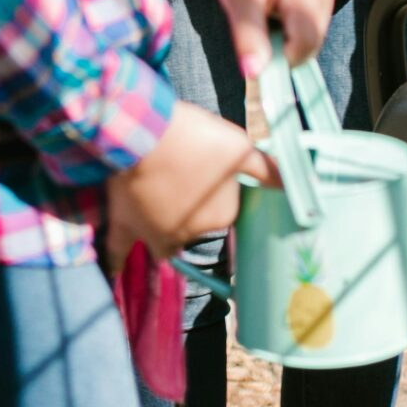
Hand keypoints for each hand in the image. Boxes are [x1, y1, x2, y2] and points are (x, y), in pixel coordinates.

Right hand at [104, 100, 272, 266]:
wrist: (144, 133)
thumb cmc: (195, 138)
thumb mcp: (239, 147)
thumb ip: (265, 169)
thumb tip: (293, 183)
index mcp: (222, 216)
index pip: (227, 205)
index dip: (220, 183)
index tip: (209, 163)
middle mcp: (191, 233)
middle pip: (195, 221)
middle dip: (192, 202)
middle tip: (183, 170)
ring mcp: (155, 234)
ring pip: (165, 238)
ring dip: (166, 226)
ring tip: (161, 204)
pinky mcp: (125, 225)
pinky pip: (119, 251)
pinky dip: (116, 261)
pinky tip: (113, 273)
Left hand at [179, 0, 333, 75]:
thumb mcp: (237, 0)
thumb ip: (249, 36)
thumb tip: (254, 73)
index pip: (306, 45)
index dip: (282, 58)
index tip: (259, 51)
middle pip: (311, 45)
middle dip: (284, 49)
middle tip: (259, 29)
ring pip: (311, 40)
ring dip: (287, 41)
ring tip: (266, 17)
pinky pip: (310, 30)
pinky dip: (291, 32)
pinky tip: (275, 14)